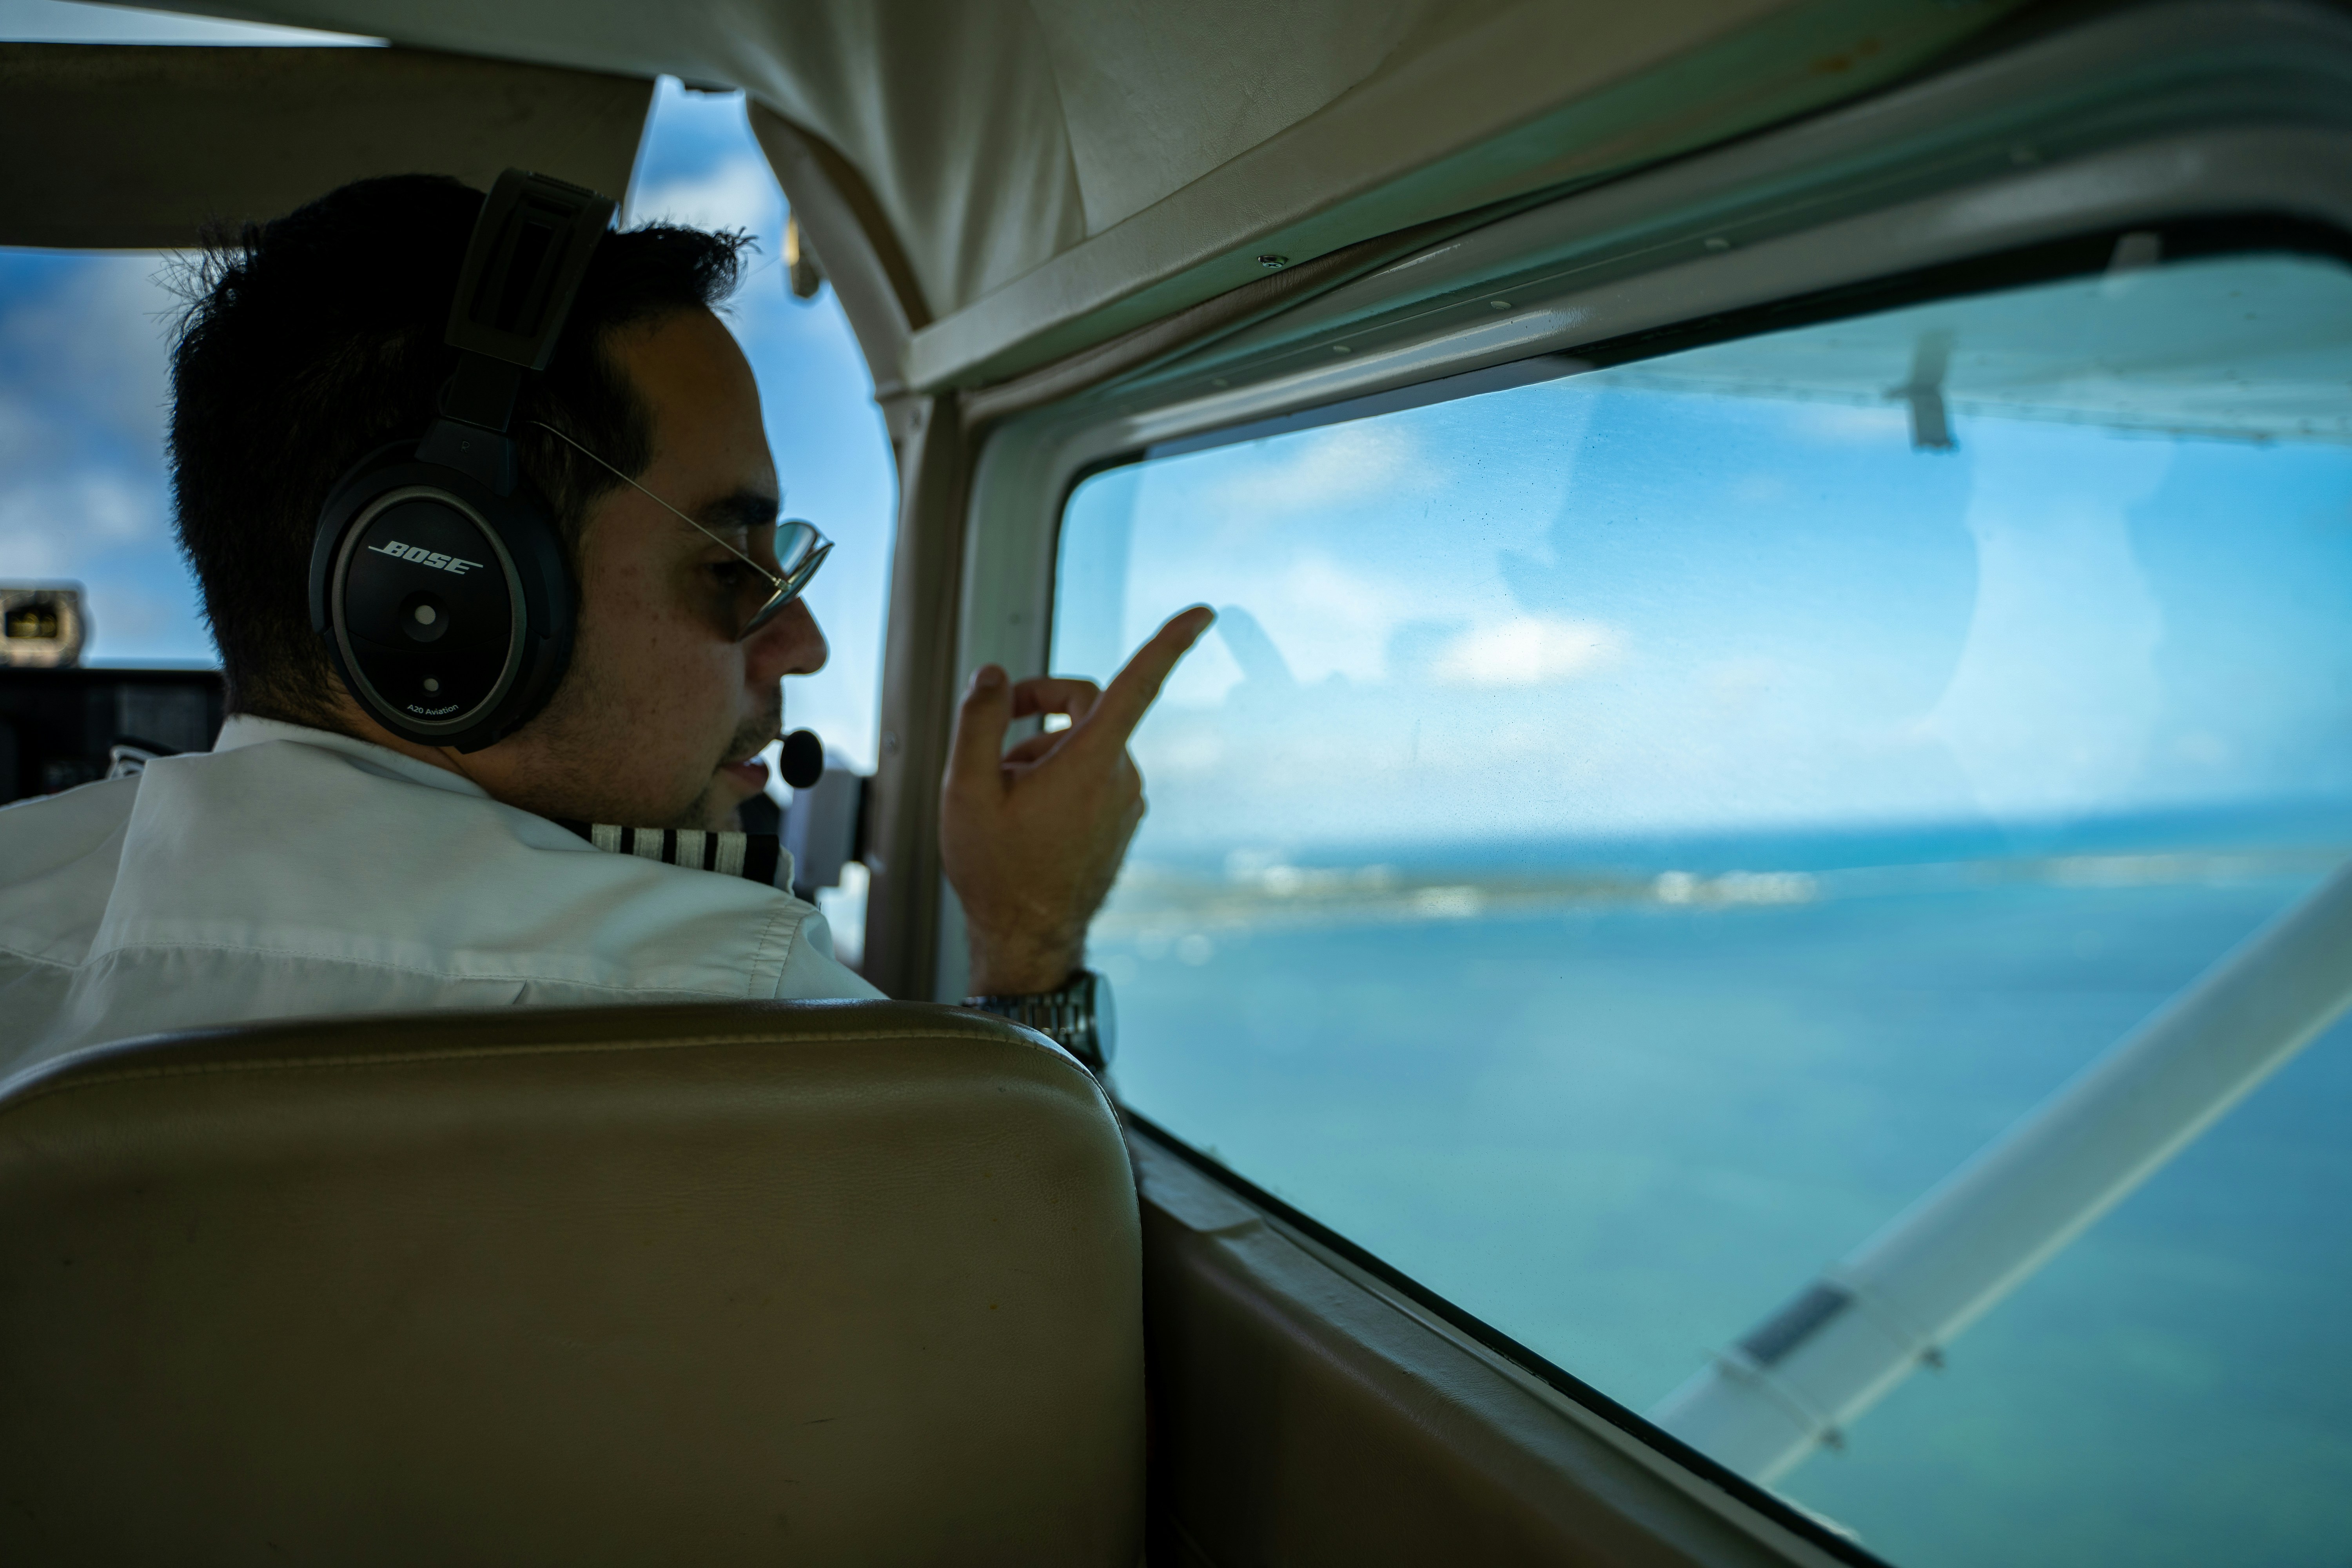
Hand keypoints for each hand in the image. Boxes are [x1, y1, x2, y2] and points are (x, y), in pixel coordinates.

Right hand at [942, 606, 1215, 993]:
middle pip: (1086, 706)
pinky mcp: (1123, 817)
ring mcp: (1127, 800)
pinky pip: (1093, 772)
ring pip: (1084, 742)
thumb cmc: (996, 870)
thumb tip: (994, 675)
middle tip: (993, 728)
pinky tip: (1026, 811)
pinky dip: (1059, 774)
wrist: (1025, 937)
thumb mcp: (966, 789)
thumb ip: (980, 721)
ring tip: (1003, 793)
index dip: (1171, 642)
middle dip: (1038, 708)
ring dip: (1041, 750)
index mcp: (1092, 763)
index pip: (1139, 684)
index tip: (1205, 611)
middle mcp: (1122, 778)